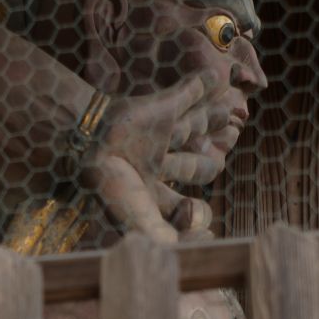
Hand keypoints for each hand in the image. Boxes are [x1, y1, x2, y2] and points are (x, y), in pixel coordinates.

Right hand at [82, 71, 228, 239]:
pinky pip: (185, 93)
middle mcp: (156, 163)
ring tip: (233, 116)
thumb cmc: (110, 189)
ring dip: (212, 120)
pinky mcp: (159, 107)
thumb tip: (210, 237)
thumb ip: (173, 240)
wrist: (86, 144)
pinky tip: (217, 77)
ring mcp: (158, 134)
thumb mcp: (141, 225)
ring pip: (194, 127)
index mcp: (150, 193)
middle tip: (224, 157)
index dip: (197, 214)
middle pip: (191, 164)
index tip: (209, 225)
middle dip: (211, 162)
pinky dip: (201, 85)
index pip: (182, 206)